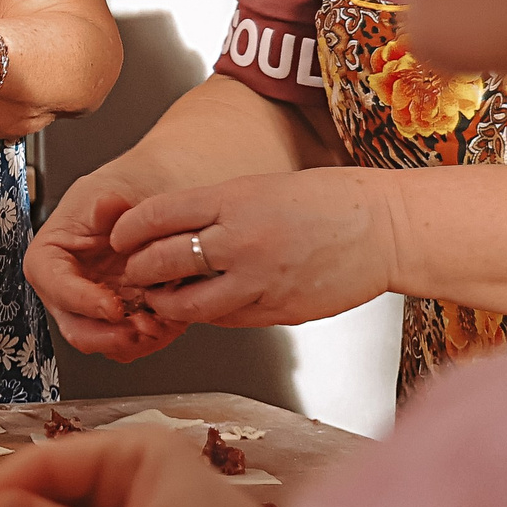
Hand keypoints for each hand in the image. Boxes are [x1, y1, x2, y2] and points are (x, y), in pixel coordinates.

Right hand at [24, 171, 189, 360]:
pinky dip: (150, 339)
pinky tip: (169, 322)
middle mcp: (70, 285)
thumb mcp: (110, 189)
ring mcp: (96, 305)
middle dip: (105, 335)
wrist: (155, 197)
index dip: (78, 299)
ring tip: (158, 326)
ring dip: (131, 341)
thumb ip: (106, 204)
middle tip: (136, 329)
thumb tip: (106, 207)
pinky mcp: (124, 316)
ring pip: (103, 340)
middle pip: (73, 324)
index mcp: (53, 254)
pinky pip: (130, 342)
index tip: (111, 305)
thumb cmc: (123, 192)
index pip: (52, 282)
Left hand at [114, 168, 400, 327]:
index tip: (120, 236)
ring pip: (188, 303)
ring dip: (166, 302)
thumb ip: (215, 210)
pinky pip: (226, 318)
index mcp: (233, 200)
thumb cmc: (330, 202)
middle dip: (138, 270)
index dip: (128, 230)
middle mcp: (240, 241)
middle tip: (134, 271)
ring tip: (161, 296)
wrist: (386, 229)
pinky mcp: (277, 310)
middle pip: (161, 261)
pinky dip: (208, 314)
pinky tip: (206, 305)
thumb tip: (172, 230)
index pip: (156, 215)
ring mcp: (258, 280)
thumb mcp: (262, 187)